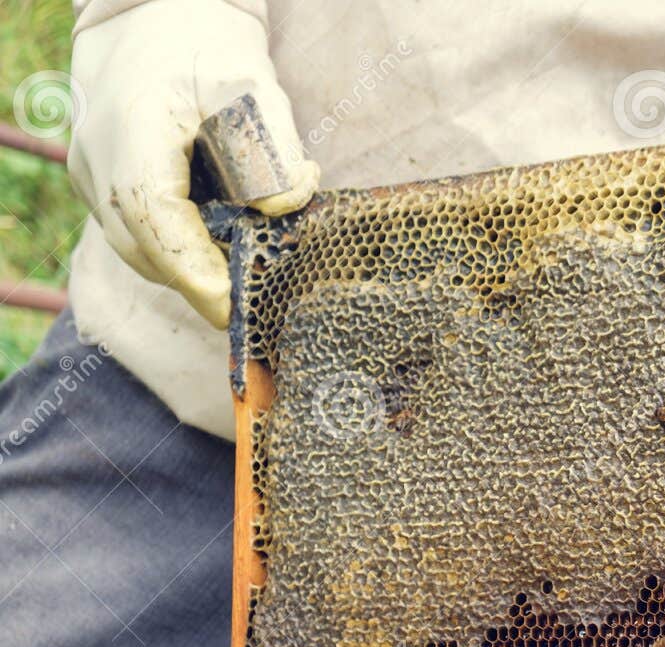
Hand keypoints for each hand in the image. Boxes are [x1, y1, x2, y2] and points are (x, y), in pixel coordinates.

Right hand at [68, 0, 318, 327]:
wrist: (155, 20)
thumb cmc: (207, 46)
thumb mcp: (253, 86)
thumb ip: (272, 150)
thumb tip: (287, 207)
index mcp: (133, 133)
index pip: (155, 219)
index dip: (194, 273)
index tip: (234, 310)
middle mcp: (97, 161)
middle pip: (146, 250)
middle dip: (203, 283)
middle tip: (260, 299)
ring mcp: (89, 176)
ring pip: (140, 251)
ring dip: (192, 268)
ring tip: (247, 262)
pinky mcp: (98, 186)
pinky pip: (138, 236)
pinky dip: (179, 249)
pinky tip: (222, 240)